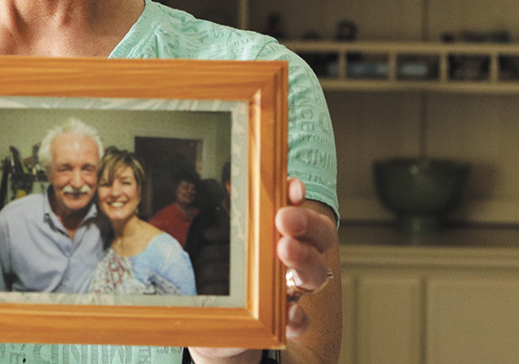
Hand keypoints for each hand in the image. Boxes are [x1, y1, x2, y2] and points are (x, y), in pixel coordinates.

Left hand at [188, 178, 338, 363]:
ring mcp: (294, 291)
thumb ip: (216, 224)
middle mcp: (294, 260)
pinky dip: (299, 315)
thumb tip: (200, 191)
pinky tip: (288, 312)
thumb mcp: (213, 251)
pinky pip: (303, 319)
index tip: (291, 186)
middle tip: (284, 219)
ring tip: (285, 251)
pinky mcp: (288, 323)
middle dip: (305, 222)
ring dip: (304, 259)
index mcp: (279, 236)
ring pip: (315, 272)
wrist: (221, 332)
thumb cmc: (221, 282)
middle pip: (318, 237)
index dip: (299, 196)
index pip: (296, 209)